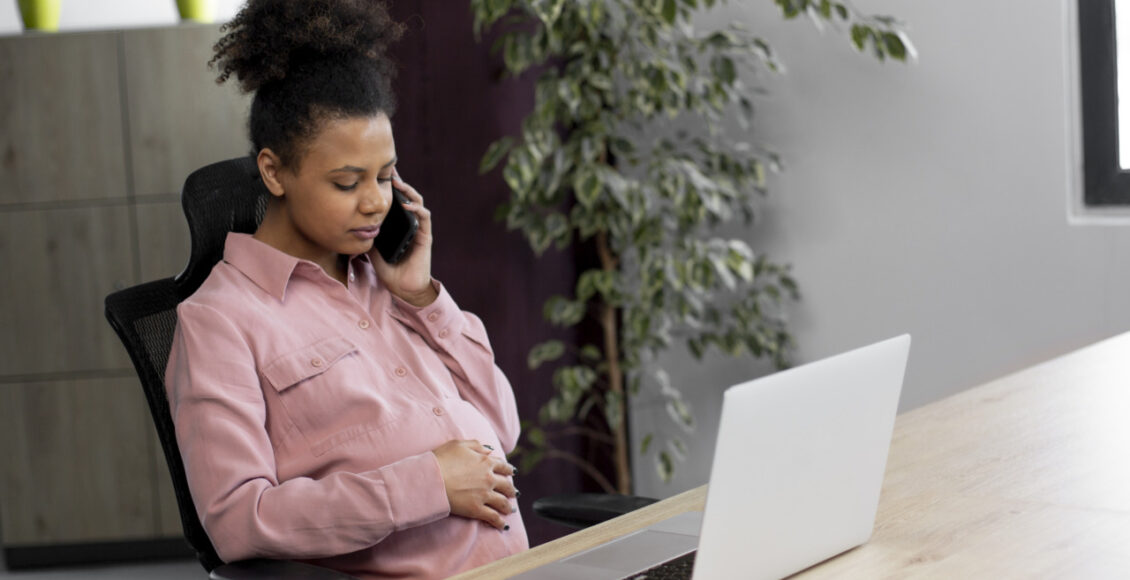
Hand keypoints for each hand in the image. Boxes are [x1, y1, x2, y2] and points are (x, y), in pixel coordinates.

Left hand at [373, 169, 435, 305]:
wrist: (404, 289)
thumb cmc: (391, 271)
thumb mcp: (373, 251)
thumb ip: (368, 237)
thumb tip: (354, 226)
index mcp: (399, 226)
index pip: (396, 202)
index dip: (390, 188)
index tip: (379, 174)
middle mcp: (411, 224)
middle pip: (407, 197)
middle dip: (399, 183)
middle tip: (388, 170)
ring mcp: (419, 229)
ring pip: (417, 203)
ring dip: (409, 191)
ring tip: (397, 183)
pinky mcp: (425, 237)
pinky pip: (424, 217)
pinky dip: (416, 208)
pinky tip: (406, 204)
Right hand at [432, 439, 517, 529]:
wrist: (431, 479)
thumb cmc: (441, 459)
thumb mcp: (459, 444)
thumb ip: (476, 445)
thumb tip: (489, 450)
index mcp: (485, 462)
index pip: (503, 466)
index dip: (508, 470)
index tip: (511, 473)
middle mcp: (489, 478)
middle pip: (506, 485)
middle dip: (511, 490)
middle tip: (514, 493)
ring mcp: (484, 495)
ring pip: (503, 502)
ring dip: (508, 507)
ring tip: (510, 510)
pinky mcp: (477, 509)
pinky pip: (493, 517)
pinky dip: (501, 523)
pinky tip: (504, 526)